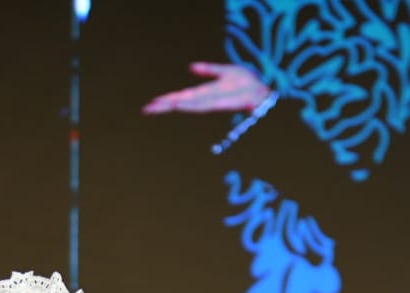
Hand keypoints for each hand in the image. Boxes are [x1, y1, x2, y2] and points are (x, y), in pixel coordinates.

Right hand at [143, 62, 271, 113]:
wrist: (262, 90)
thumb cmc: (246, 81)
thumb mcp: (224, 70)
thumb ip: (208, 69)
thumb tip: (191, 67)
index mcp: (204, 92)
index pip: (181, 97)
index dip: (167, 100)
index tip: (152, 103)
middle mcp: (205, 99)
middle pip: (180, 103)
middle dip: (164, 106)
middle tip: (146, 109)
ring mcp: (211, 101)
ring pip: (187, 104)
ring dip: (172, 105)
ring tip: (157, 106)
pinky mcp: (220, 102)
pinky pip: (201, 104)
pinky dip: (189, 104)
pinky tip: (179, 104)